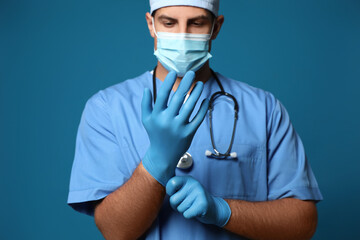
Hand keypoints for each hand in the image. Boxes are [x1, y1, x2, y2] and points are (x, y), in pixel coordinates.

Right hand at [141, 71, 208, 185]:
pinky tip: (205, 99)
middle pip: (178, 98)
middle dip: (186, 83)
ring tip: (200, 84)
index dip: (168, 82)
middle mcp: (167, 121)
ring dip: (196, 93)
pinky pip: (198, 118)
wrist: (162, 155)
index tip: (174, 72)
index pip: (163, 95)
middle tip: (192, 72)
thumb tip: (147, 88)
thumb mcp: (146, 119)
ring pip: (190, 106)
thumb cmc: (155, 134)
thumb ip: (145, 104)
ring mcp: (179, 127)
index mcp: (156, 116)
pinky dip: (203, 108)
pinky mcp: (189, 133)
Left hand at [166, 176, 230, 226]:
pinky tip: (196, 211)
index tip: (176, 193)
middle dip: (177, 205)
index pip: (171, 183)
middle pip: (173, 200)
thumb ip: (176, 187)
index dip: (170, 191)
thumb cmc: (195, 199)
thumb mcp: (186, 189)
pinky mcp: (202, 204)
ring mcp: (199, 193)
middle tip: (186, 203)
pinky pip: (186, 214)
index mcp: (188, 179)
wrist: (214, 208)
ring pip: (180, 208)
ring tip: (192, 206)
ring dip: (184, 210)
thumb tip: (163, 186)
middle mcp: (194, 184)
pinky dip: (189, 215)